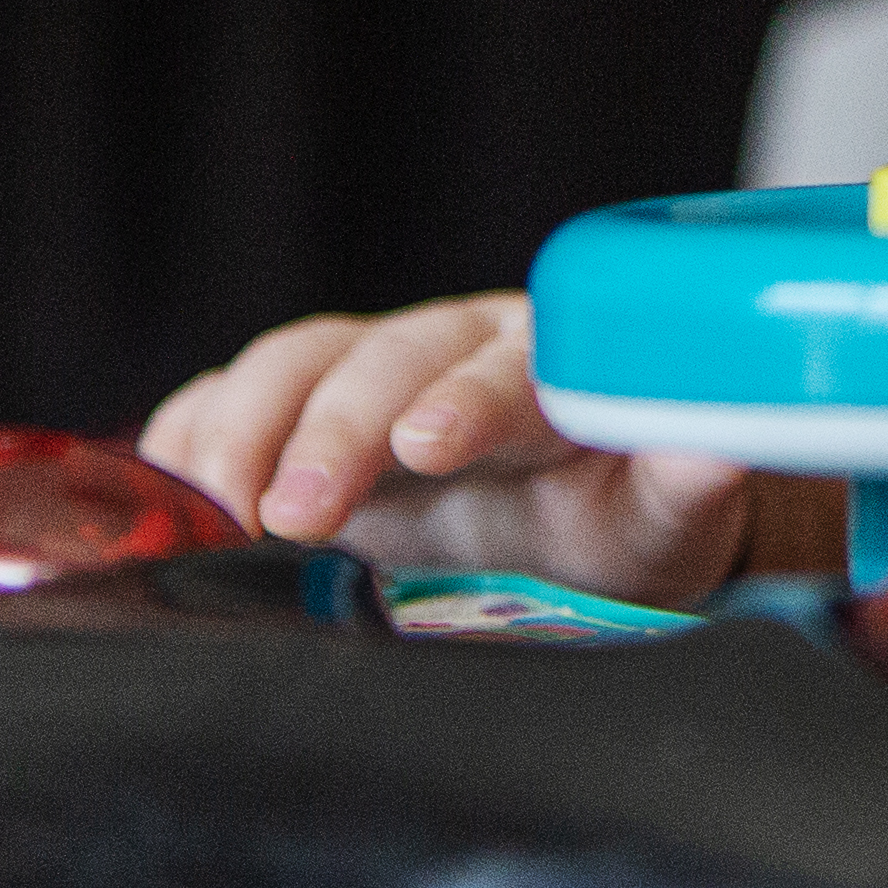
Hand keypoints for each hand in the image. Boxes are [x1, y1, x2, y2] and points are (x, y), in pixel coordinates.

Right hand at [139, 293, 751, 603]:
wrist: (562, 538)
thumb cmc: (616, 525)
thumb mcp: (662, 520)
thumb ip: (684, 478)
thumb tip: (720, 441)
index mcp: (548, 368)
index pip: (504, 370)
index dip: (463, 400)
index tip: (426, 447)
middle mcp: (451, 350)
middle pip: (381, 357)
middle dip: (334, 427)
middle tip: (296, 512)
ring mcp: (366, 370)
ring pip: (295, 362)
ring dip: (247, 431)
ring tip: (216, 509)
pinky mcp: (298, 409)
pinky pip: (230, 399)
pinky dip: (191, 434)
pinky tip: (167, 490)